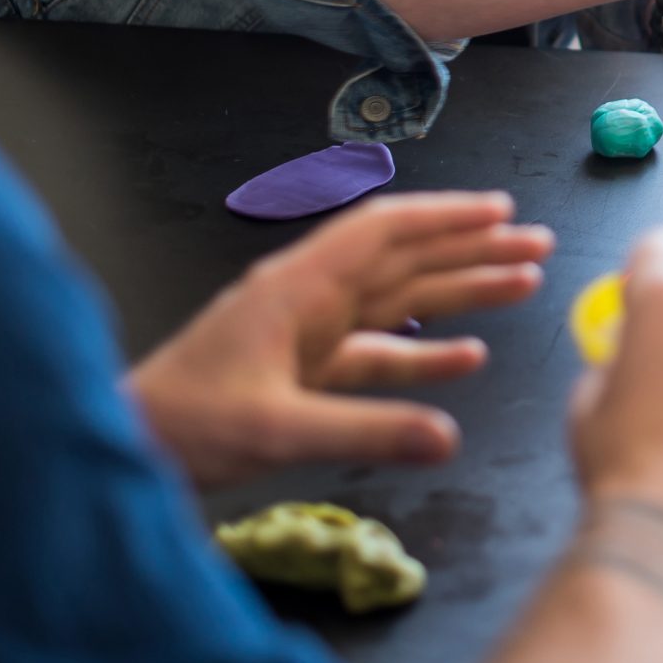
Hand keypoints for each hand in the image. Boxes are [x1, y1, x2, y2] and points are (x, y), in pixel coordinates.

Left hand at [129, 192, 552, 489]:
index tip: (499, 210)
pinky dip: (426, 351)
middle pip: (405, 259)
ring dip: (460, 291)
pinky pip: (381, 353)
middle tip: (536, 242)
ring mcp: (309, 336)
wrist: (126, 452)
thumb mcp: (277, 428)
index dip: (444, 217)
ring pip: (401, 300)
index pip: (383, 232)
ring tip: (523, 283)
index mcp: (298, 289)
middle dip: (471, 249)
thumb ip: (365, 429)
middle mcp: (309, 300)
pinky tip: (467, 356)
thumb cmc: (184, 426)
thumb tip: (449, 437)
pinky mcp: (307, 373)